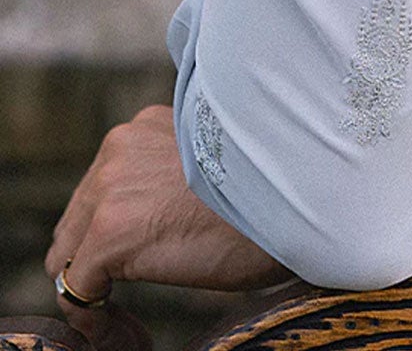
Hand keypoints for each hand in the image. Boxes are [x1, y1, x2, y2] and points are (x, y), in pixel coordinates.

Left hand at [45, 105, 287, 346]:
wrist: (298, 193)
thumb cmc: (274, 186)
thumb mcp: (216, 165)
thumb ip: (176, 176)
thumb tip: (163, 220)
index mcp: (148, 127)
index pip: (104, 187)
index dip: (115, 232)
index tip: (143, 261)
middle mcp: (121, 147)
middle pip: (76, 221)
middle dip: (98, 259)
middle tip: (133, 297)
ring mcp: (111, 188)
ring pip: (68, 255)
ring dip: (95, 285)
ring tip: (131, 316)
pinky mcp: (111, 233)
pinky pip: (75, 290)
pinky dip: (94, 318)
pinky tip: (129, 330)